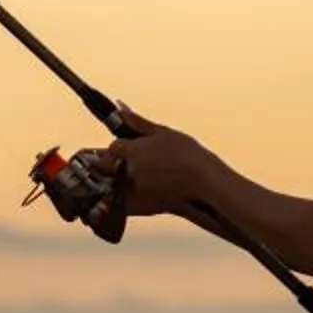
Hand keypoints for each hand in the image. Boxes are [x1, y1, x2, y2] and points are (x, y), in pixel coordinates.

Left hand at [105, 113, 223, 215]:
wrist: (204, 179)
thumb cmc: (187, 153)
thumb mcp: (162, 132)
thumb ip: (138, 122)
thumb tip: (120, 107)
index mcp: (132, 150)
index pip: (113, 148)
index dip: (120, 148)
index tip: (130, 149)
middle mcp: (130, 170)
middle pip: (108, 167)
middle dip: (114, 164)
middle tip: (134, 164)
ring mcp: (134, 189)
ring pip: (115, 184)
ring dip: (121, 180)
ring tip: (144, 177)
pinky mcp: (141, 205)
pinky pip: (123, 202)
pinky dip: (126, 197)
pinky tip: (141, 191)